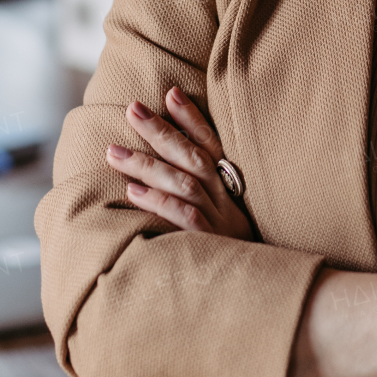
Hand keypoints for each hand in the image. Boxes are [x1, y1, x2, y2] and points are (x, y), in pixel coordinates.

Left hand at [108, 88, 254, 240]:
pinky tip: (133, 191)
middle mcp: (223, 196)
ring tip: (112, 152)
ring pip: (180, 182)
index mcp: (228, 185)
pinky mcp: (208, 241)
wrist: (264, 285)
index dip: (191, 117)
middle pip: (190, 156)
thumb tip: (166, 171)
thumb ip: (204, 190)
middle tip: (131, 109)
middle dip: (160, 130)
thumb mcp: (228, 214)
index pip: (210, 143)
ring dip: (146, 163)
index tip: (170, 91)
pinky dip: (158, 202)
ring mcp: (216, 218)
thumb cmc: (236, 248)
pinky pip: (181, 217)